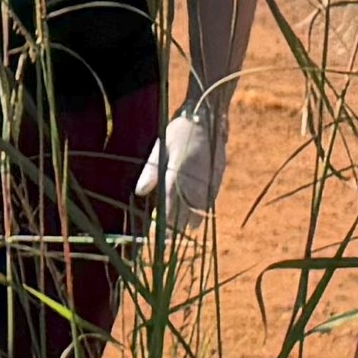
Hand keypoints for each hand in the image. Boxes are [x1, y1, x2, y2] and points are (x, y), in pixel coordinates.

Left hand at [135, 104, 224, 226]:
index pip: (170, 205)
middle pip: (186, 211)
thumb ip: (151, 171)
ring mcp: (209, 179)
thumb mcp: (161, 147)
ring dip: (192, 220)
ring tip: (184, 232)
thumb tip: (140, 192)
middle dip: (178, 227)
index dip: (165, 223)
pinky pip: (211, 199)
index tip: (158, 235)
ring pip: (201, 208)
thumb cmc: (179, 131)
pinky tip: (199, 216)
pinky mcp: (218, 176)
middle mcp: (195, 180)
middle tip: (170, 240)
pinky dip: (204, 209)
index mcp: (178, 173)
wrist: (207, 117)